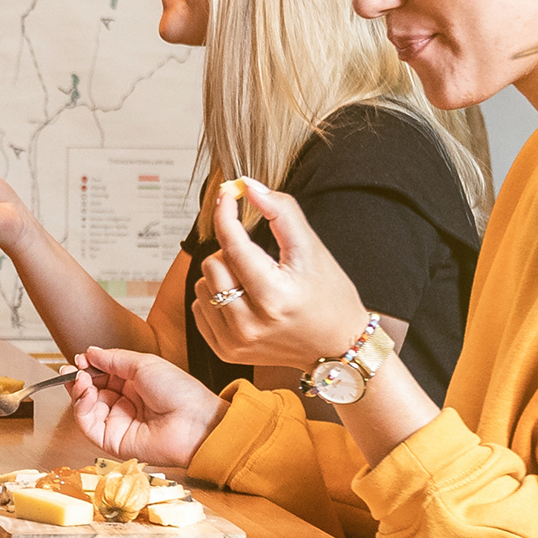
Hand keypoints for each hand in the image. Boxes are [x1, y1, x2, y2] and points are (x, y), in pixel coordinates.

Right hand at [66, 347, 222, 469]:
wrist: (193, 422)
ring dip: (78, 391)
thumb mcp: (143, 364)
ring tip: (81, 378)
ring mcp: (117, 422)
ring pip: (85, 408)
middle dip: (78, 378)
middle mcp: (124, 404)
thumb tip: (90, 352)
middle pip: (90, 392)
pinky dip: (80, 407)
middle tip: (73, 368)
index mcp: (134, 385)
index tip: (81, 358)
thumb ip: (113, 359)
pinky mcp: (111, 441)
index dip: (89, 367)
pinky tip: (85, 393)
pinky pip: (88, 424)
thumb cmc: (179, 391)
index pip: (101, 376)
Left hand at [188, 178, 367, 371]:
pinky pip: (200, 309)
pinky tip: (243, 299)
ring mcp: (236, 341)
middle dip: (230, 251)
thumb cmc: (329, 296)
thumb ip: (282, 212)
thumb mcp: (312, 249)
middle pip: (212, 264)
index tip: (227, 196)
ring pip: (203, 285)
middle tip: (258, 257)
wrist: (337, 346)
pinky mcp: (226, 352)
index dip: (226, 214)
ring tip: (252, 280)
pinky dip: (216, 297)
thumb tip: (248, 186)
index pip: (233, 245)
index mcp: (274, 296)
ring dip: (222, 274)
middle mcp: (251, 324)